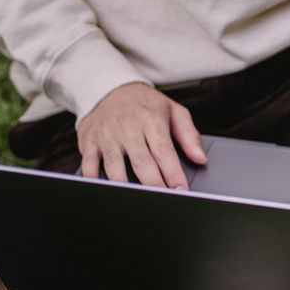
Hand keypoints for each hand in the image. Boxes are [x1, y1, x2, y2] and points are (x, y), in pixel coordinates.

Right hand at [77, 83, 207, 188]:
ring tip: (138, 200)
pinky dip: (94, 180)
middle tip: (164, 201)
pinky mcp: (89, 141)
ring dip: (126, 187)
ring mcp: (107, 136)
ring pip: (115, 168)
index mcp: (151, 120)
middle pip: (141, 163)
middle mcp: (128, 128)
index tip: (181, 190)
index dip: (173, 174)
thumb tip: (200, 158)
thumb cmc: (145, 104)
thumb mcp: (173, 111)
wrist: (111, 88)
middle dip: (154, 185)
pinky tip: (105, 191)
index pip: (164, 152)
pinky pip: (88, 165)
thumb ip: (189, 135)